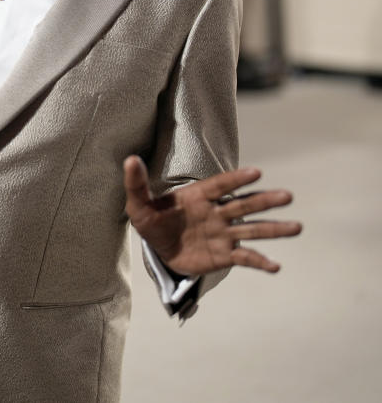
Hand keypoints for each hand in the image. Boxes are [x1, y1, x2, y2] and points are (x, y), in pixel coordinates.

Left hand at [123, 155, 301, 276]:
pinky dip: (259, 262)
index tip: (256, 172)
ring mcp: (222, 233)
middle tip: (287, 196)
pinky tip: (275, 266)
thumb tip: (129, 159)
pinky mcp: (224, 254)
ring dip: (274, 229)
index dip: (236, 179)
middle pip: (243, 205)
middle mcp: (216, 212)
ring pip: (251, 230)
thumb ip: (136, 183)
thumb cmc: (151, 220)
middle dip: (264, 201)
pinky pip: (244, 257)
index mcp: (198, 196)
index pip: (219, 185)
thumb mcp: (138, 203)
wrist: (158, 246)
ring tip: (297, 227)